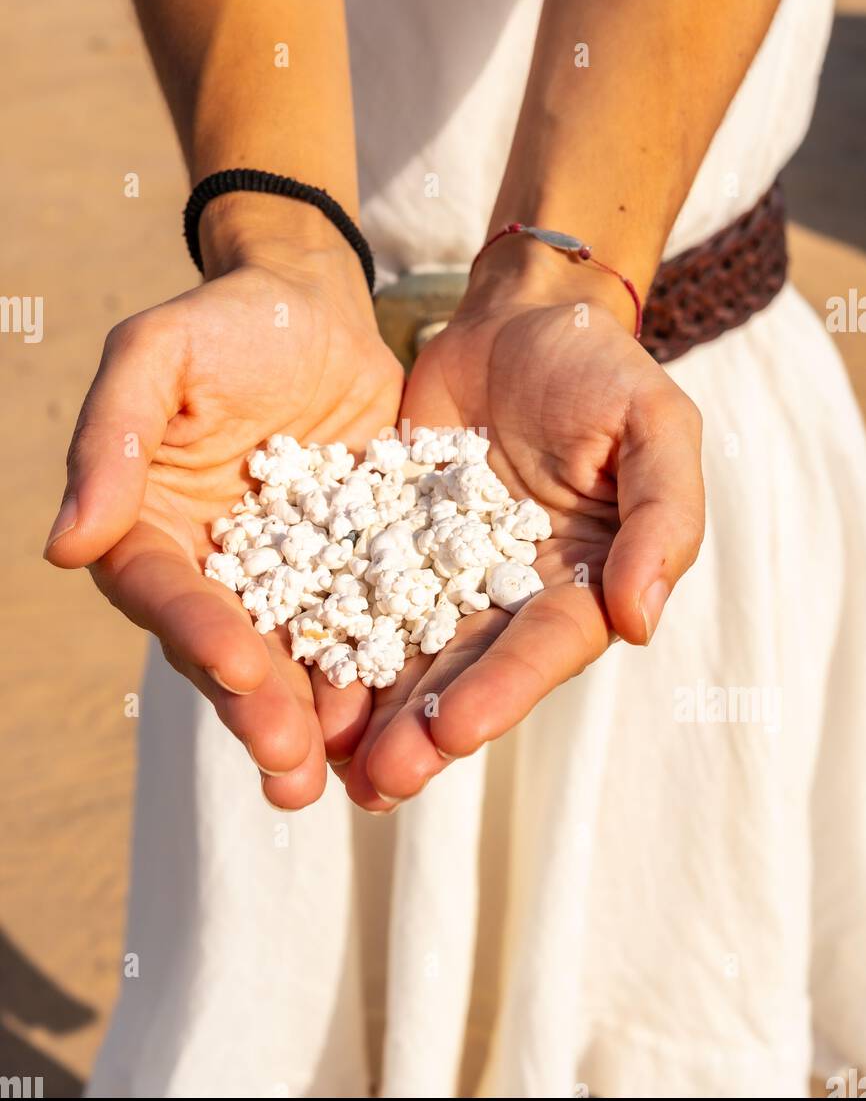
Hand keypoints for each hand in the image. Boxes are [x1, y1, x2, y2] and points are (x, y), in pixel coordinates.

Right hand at [45, 201, 402, 809]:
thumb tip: (65, 547)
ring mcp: (290, 577)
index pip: (166, 592)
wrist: (317, 310)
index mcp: (152, 529)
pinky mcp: (356, 570)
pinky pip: (368, 625)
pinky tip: (407, 715)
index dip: (197, 632)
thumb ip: (113, 439)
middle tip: (290, 766)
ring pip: (297, 657)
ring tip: (342, 778)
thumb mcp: (157, 354)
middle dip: (258, 708)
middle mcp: (217, 570)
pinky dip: (383, 671)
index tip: (237, 666)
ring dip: (315, 720)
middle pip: (230, 648)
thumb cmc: (223, 322)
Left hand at [339, 257, 703, 810]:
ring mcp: (444, 575)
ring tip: (333, 764)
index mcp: (583, 582)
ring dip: (374, 709)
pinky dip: (330, 639)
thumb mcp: (654, 426)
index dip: (504, 692)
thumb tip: (642, 622)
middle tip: (381, 780)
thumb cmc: (601, 368)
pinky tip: (294, 681)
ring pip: (406, 651)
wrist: (518, 319)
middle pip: (469, 670)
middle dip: (427, 727)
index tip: (458, 732)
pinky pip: (356, 595)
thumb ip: (662, 518)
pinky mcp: (387, 545)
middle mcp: (512, 595)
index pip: (545, 648)